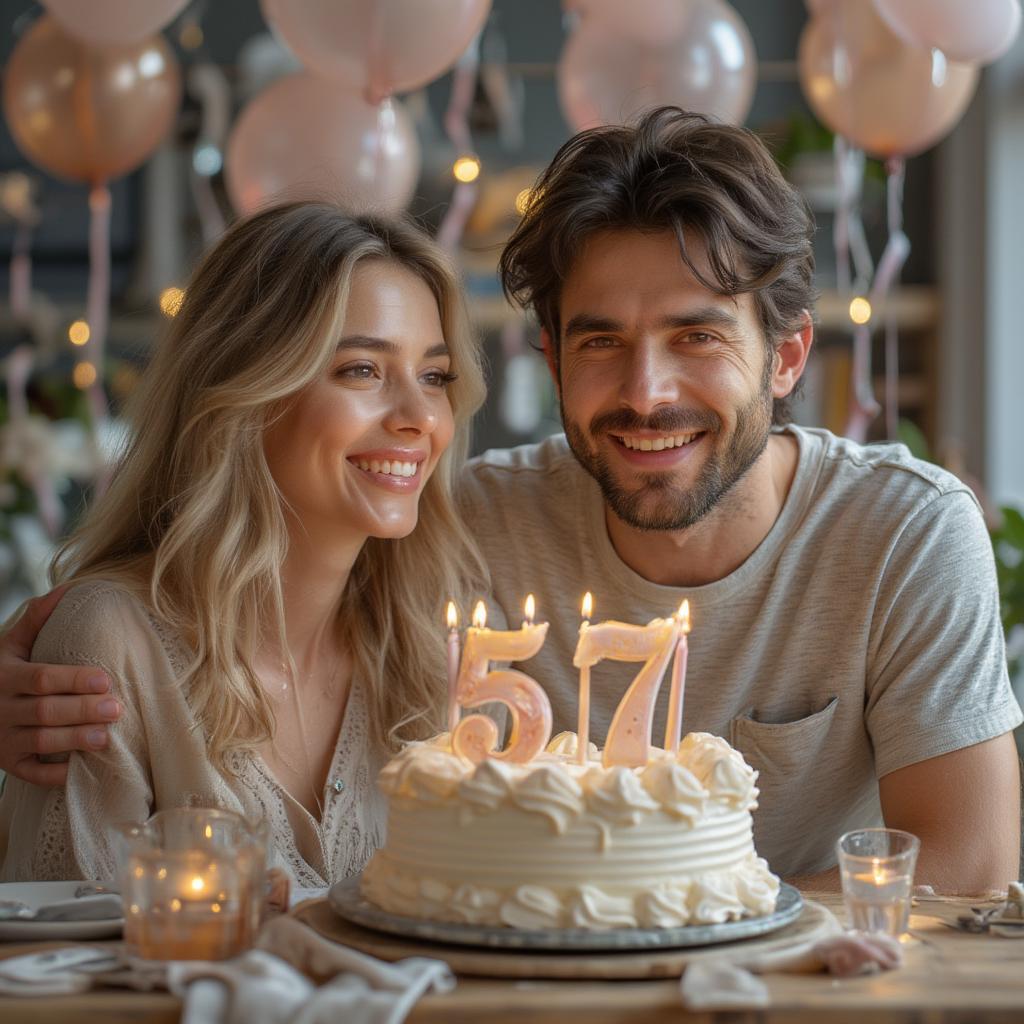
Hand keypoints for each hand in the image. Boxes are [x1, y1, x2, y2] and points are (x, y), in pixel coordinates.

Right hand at [0, 587, 119, 785]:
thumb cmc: (2, 673)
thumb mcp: (10, 646)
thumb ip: (35, 619)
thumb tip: (67, 590)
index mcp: (5, 676)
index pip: (41, 678)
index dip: (73, 680)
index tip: (105, 680)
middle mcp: (1, 710)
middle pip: (46, 711)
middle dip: (82, 710)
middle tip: (117, 708)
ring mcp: (2, 740)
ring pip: (40, 742)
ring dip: (74, 741)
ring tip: (106, 737)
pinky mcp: (8, 764)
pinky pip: (31, 773)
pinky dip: (55, 775)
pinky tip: (81, 770)